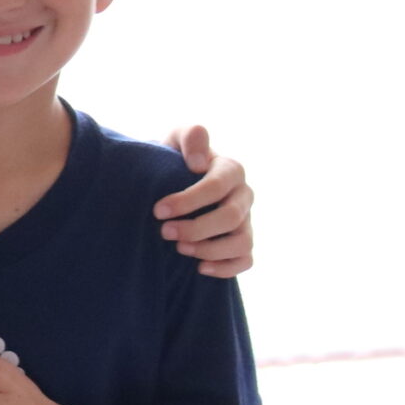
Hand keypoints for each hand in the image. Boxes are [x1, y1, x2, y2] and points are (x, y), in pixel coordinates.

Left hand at [156, 124, 253, 277]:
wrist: (171, 182)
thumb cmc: (173, 161)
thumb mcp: (176, 139)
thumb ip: (190, 136)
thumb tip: (199, 164)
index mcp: (230, 169)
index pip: (217, 186)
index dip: (188, 201)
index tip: (158, 210)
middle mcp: (243, 195)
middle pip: (230, 217)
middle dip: (196, 228)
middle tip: (164, 232)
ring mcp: (246, 221)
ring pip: (242, 242)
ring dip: (210, 249)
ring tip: (179, 248)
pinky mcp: (243, 243)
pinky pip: (246, 260)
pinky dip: (225, 268)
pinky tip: (198, 268)